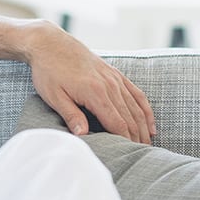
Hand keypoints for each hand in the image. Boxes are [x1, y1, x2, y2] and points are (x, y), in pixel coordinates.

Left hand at [28, 23, 155, 142]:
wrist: (50, 44)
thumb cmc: (49, 72)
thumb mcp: (54, 96)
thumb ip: (71, 116)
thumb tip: (83, 136)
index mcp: (95, 93)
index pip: (117, 123)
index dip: (125, 141)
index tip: (129, 154)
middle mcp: (110, 85)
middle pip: (130, 118)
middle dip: (137, 138)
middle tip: (141, 156)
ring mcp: (115, 79)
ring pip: (136, 107)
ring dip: (144, 127)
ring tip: (147, 146)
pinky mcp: (115, 74)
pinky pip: (136, 94)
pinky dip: (145, 110)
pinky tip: (150, 125)